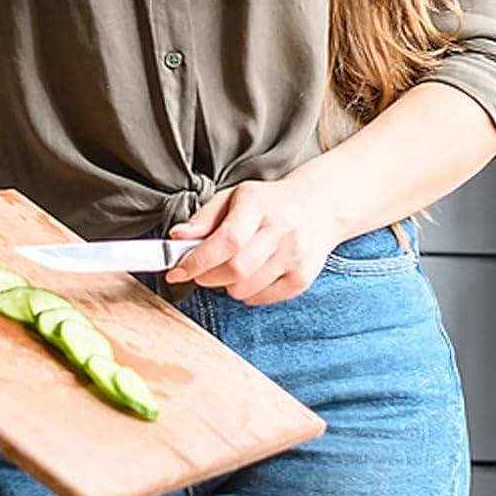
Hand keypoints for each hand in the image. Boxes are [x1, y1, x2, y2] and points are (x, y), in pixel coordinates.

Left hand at [164, 179, 339, 304]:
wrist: (318, 206)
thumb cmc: (269, 203)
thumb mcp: (235, 197)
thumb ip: (204, 218)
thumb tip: (176, 238)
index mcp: (259, 203)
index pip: (227, 240)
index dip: (197, 261)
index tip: (177, 271)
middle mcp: (282, 229)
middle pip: (235, 269)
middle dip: (207, 276)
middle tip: (201, 270)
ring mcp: (295, 256)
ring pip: (244, 289)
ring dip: (226, 285)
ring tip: (232, 266)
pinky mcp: (302, 277)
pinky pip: (259, 299)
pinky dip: (246, 292)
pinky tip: (252, 274)